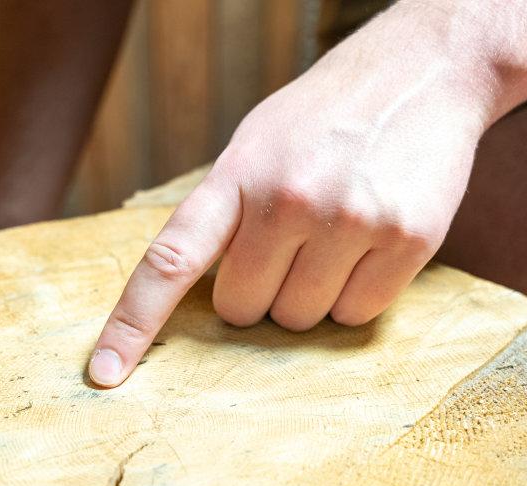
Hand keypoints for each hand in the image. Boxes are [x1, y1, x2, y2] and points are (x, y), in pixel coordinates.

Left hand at [87, 27, 491, 386]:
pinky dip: (358, 295)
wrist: (422, 70)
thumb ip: (225, 211)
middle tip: (292, 244)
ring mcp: (349, 219)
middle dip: (261, 292)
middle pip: (245, 309)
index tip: (105, 374)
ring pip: (302, 319)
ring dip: (313, 295)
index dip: (132, 324)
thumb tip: (193, 292)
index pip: (170, 260)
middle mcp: (288, 199)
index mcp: (237, 174)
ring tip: (338, 233)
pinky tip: (371, 243)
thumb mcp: (257, 144)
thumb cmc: (326, 117)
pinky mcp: (405, 239)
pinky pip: (358, 314)